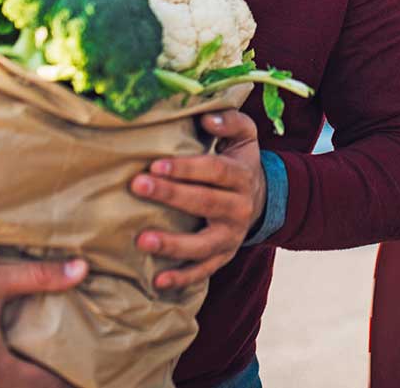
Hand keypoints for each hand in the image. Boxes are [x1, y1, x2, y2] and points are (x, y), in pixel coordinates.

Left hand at [131, 110, 264, 289]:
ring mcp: (231, 236)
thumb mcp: (244, 135)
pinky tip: (157, 280)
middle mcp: (239, 207)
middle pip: (205, 203)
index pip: (214, 171)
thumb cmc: (239, 161)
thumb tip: (205, 118)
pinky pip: (204, 271)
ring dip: (173, 244)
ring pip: (203, 244)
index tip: (156, 164)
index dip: (186, 168)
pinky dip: (182, 278)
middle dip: (171, 195)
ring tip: (142, 240)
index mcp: (242, 176)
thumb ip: (228, 120)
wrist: (262, 198)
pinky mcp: (223, 257)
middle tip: (137, 185)